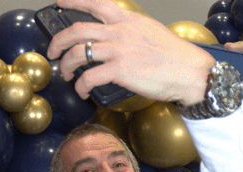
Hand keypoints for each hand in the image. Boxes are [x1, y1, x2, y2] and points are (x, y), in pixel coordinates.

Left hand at [46, 0, 213, 105]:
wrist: (190, 72)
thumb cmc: (174, 56)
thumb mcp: (150, 31)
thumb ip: (129, 31)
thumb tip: (112, 39)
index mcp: (128, 19)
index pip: (96, 3)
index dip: (74, 1)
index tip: (59, 1)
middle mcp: (120, 31)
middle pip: (77, 30)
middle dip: (58, 41)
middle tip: (52, 51)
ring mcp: (119, 50)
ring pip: (78, 54)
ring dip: (66, 66)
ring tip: (67, 74)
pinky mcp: (120, 70)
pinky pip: (89, 77)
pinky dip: (81, 86)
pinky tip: (83, 91)